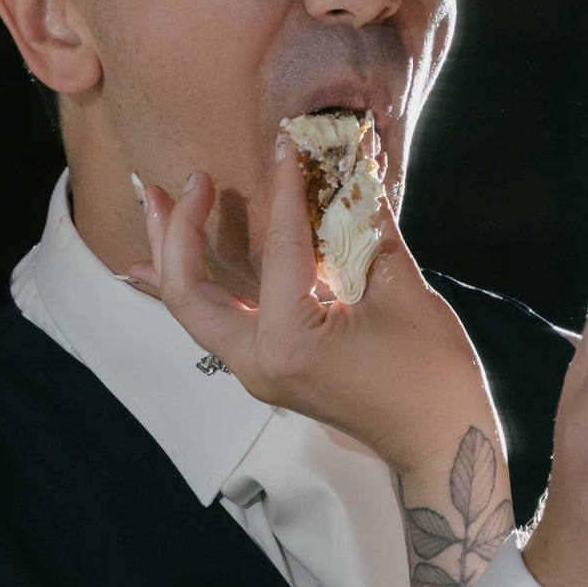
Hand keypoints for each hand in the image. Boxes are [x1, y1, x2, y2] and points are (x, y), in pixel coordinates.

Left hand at [134, 144, 494, 482]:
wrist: (438, 442)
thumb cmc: (431, 374)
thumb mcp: (403, 290)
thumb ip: (366, 225)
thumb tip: (349, 163)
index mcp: (290, 341)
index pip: (278, 247)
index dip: (285, 190)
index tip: (286, 144)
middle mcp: (257, 361)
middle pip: (188, 290)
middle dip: (176, 231)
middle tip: (181, 180)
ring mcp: (255, 371)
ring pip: (190, 309)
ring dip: (169, 254)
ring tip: (155, 202)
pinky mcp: (264, 369)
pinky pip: (210, 324)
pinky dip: (185, 289)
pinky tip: (150, 265)